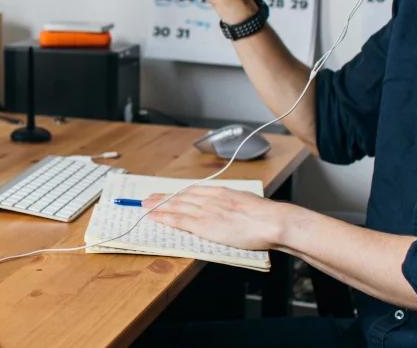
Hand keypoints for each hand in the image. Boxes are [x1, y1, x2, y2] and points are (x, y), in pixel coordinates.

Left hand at [143, 186, 288, 251]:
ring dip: (158, 206)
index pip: (193, 191)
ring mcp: (205, 211)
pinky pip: (179, 220)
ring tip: (145, 206)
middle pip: (180, 196)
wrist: (271, 221)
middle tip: (148, 198)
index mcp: (221, 192)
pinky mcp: (204, 225)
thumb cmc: (266, 216)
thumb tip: (233, 208)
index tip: (168, 194)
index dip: (177, 193)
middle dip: (163, 198)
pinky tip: (154, 218)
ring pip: (176, 206)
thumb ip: (234, 203)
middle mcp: (210, 198)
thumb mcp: (247, 202)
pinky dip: (164, 218)